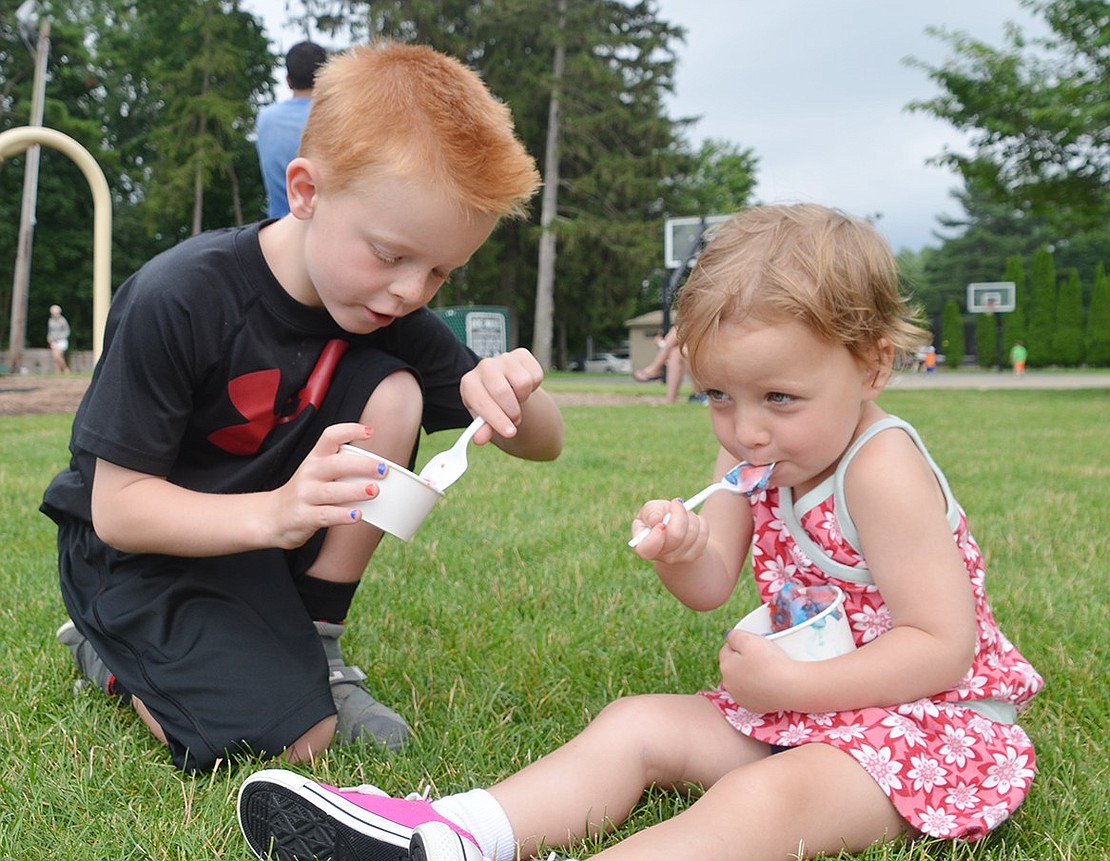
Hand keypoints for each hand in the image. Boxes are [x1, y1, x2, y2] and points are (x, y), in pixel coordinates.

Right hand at [268, 423, 390, 547]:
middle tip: (382, 469)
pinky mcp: (304, 516)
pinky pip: (325, 515)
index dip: (349, 431)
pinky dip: (342, 515)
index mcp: (316, 458)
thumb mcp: (318, 472)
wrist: (273, 516)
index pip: (330, 437)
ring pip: (332, 491)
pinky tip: (357, 515)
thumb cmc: (306, 492)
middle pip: (335, 464)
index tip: (370, 432)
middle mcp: (309, 473)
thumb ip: (343, 466)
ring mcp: (305, 495)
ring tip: (373, 491)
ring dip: (355, 490)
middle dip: (361, 465)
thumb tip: (381, 468)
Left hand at [460, 348, 544, 442]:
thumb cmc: (492, 407)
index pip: (483, 401)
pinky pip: (535, 375)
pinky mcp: (521, 354)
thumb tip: (480, 439)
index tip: (509, 433)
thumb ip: (483, 430)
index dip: (496, 419)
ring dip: (523, 398)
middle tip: (514, 420)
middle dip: (512, 412)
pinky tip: (523, 388)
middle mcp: (484, 366)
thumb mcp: (486, 420)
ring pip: (523, 382)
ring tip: (516, 400)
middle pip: (502, 391)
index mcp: (469, 384)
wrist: (507, 389)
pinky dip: (534, 388)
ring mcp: (503, 358)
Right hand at [630, 497, 708, 562]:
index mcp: (644, 546)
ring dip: (690, 516)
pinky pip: (703, 535)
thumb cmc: (658, 517)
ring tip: (684, 514)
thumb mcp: (650, 510)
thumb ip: (649, 512)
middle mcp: (661, 557)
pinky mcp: (694, 556)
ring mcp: (678, 559)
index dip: (655, 537)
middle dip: (679, 514)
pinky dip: (701, 523)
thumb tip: (656, 518)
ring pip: (692, 533)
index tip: (661, 524)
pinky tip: (692, 522)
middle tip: (676, 503)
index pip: (647, 549)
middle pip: (675, 537)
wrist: (674, 528)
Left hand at [717, 627, 800, 713]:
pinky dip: (758, 687)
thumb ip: (734, 636)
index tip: (755, 646)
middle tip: (762, 657)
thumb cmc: (770, 661)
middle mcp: (728, 684)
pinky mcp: (752, 707)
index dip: (741, 645)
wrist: (792, 687)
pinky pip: (752, 693)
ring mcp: (740, 698)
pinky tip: (769, 683)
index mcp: (725, 666)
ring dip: (750, 674)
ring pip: (742, 680)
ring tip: (767, 670)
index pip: (727, 649)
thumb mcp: (748, 639)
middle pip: (733, 666)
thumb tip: (729, 639)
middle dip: (743, 660)